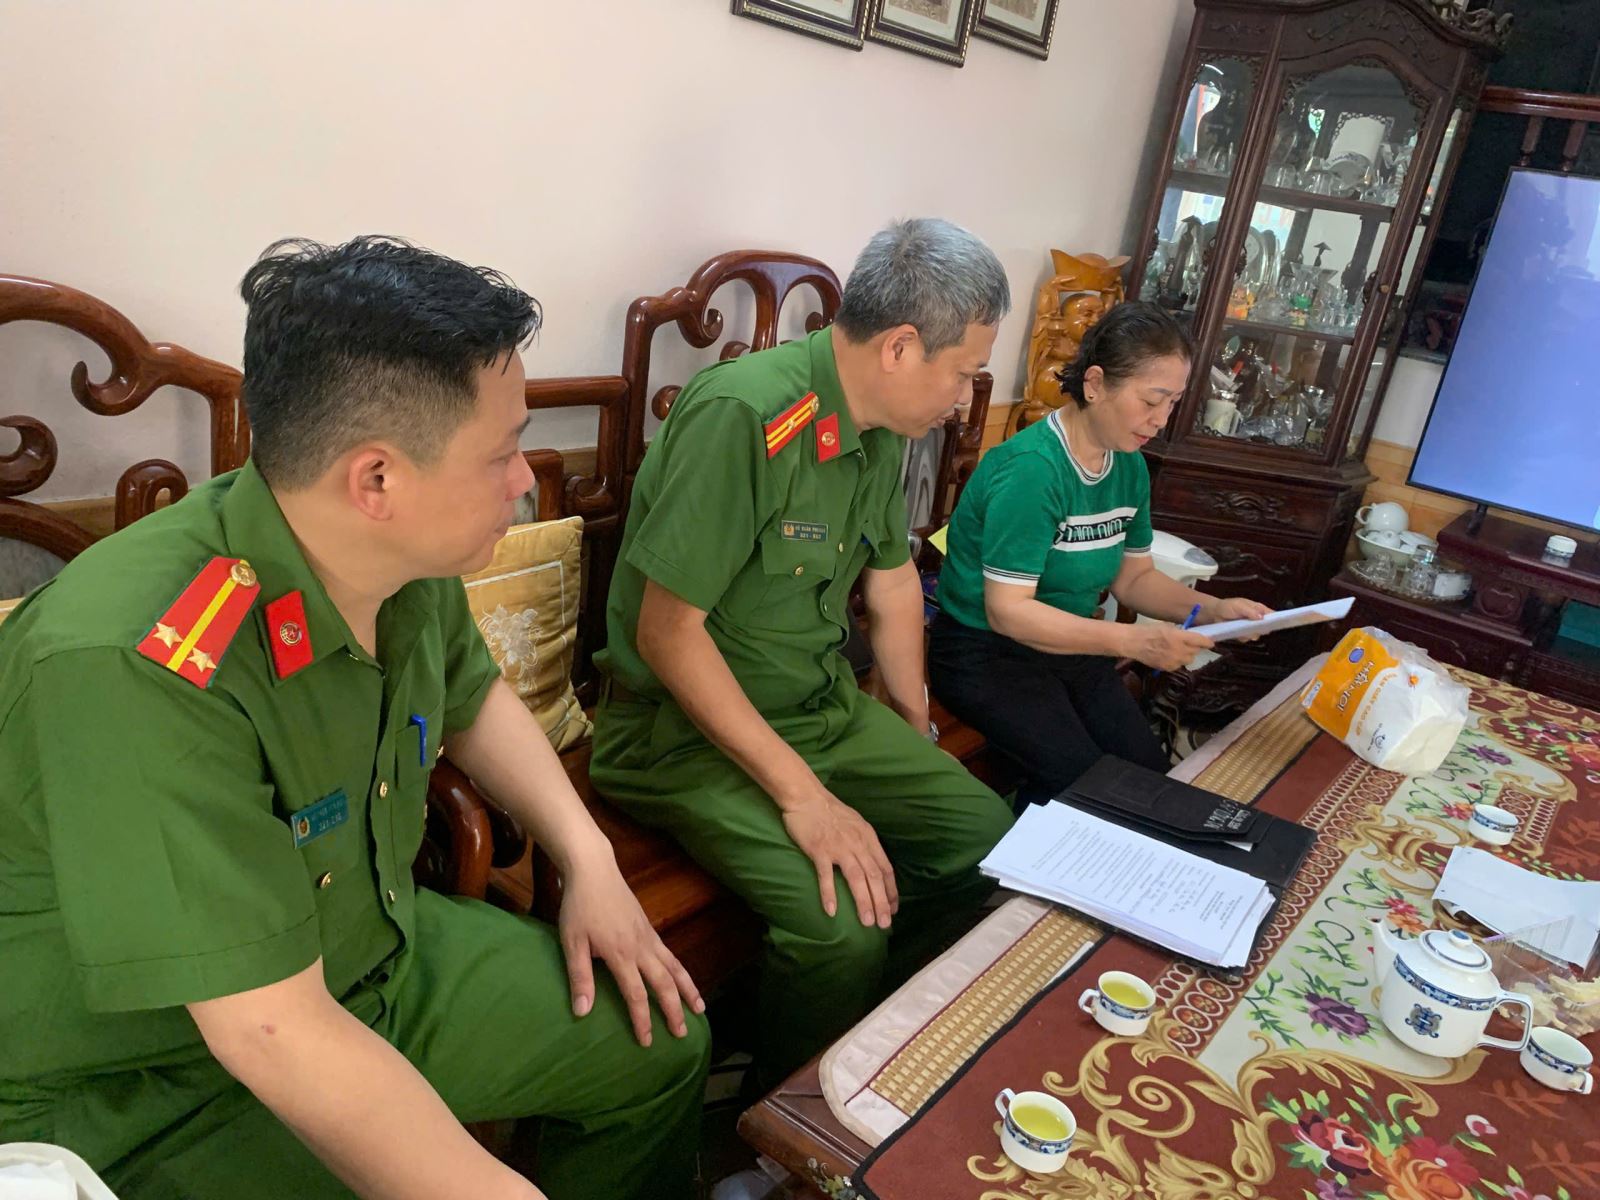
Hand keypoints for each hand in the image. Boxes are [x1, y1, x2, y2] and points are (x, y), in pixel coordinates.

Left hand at [558, 855, 704, 1046]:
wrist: (595, 870)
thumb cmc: (579, 907)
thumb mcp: (572, 941)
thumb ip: (579, 976)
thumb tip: (582, 1012)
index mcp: (621, 954)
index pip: (636, 994)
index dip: (642, 1020)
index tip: (647, 1042)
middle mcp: (641, 947)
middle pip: (663, 984)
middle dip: (673, 1010)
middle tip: (682, 1034)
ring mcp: (649, 937)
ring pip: (675, 967)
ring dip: (688, 990)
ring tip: (700, 1009)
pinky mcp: (650, 929)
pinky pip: (671, 955)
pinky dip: (682, 971)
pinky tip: (683, 980)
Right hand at [778, 784, 898, 928]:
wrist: (806, 797)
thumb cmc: (830, 811)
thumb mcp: (856, 824)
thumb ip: (865, 843)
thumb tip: (873, 865)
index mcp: (868, 838)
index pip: (885, 869)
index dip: (891, 891)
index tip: (893, 910)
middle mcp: (858, 843)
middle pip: (874, 877)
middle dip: (881, 902)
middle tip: (884, 925)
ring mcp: (839, 847)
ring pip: (856, 878)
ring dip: (863, 901)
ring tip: (867, 922)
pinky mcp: (819, 850)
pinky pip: (826, 875)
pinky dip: (830, 893)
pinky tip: (832, 911)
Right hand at [1123, 622, 1214, 672]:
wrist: (1132, 643)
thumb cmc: (1147, 631)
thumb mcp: (1166, 626)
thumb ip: (1180, 632)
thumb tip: (1190, 636)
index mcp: (1178, 636)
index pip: (1200, 641)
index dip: (1207, 642)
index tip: (1210, 642)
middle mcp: (1179, 650)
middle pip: (1196, 652)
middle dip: (1194, 648)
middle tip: (1188, 644)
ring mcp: (1173, 661)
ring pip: (1188, 660)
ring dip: (1186, 655)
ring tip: (1177, 650)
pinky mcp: (1167, 668)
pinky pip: (1178, 665)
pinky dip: (1177, 661)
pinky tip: (1168, 656)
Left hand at [1201, 596, 1274, 641]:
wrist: (1215, 614)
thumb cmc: (1228, 606)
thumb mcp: (1239, 605)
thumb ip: (1250, 611)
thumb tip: (1262, 617)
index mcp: (1258, 609)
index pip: (1272, 614)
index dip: (1277, 619)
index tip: (1277, 624)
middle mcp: (1257, 619)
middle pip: (1266, 627)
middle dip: (1260, 629)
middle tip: (1252, 627)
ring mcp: (1250, 628)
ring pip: (1256, 635)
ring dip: (1250, 634)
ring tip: (1241, 629)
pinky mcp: (1243, 635)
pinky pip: (1247, 639)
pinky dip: (1242, 637)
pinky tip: (1236, 633)